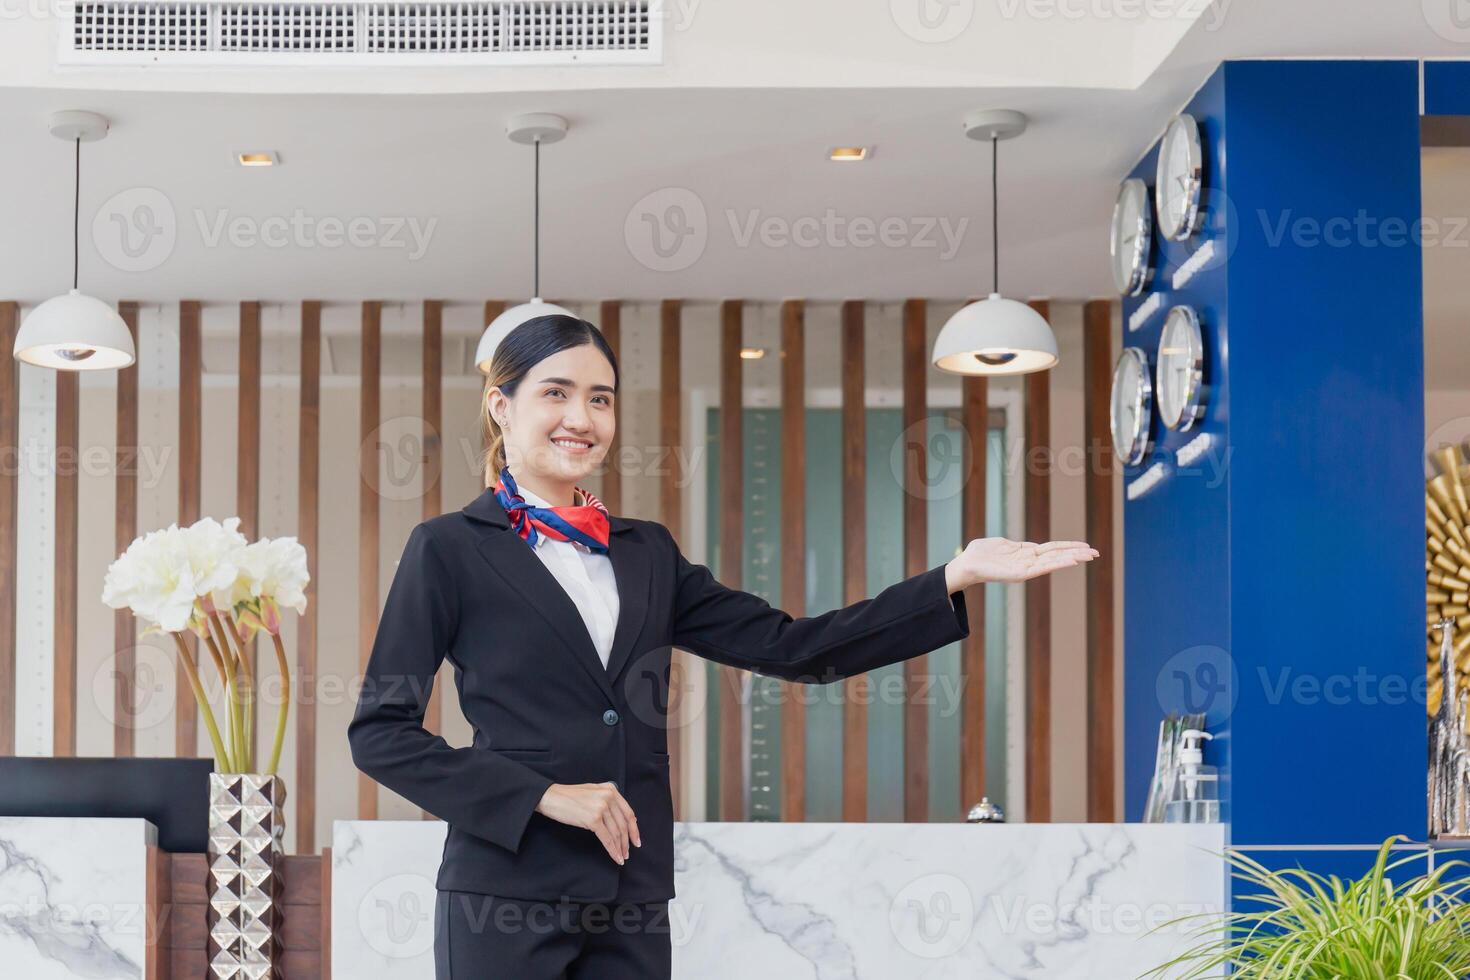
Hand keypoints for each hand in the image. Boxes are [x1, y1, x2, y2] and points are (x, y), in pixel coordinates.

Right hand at [535, 782, 640, 864]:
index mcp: (611, 789)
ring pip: (616, 833)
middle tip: (628, 852)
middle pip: (623, 824)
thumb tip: (620, 818)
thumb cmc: (569, 797)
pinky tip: (615, 857)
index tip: (636, 840)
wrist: (551, 797)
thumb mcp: (593, 791)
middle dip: (627, 841)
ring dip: (620, 848)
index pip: (628, 812)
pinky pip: (607, 839)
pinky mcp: (593, 820)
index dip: (634, 829)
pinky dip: (612, 850)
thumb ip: (607, 800)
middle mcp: (609, 797)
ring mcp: (601, 808)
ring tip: (621, 857)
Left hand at [945, 538, 1098, 590]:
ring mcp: (1026, 568)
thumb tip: (1021, 545)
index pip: (1052, 549)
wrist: (966, 564)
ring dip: (1072, 558)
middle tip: (1096, 553)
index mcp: (1026, 553)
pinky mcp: (1021, 574)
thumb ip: (1014, 545)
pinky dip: (1058, 564)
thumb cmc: (980, 554)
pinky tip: (1071, 561)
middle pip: (1057, 555)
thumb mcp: (1001, 544)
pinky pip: (1042, 568)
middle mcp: (1029, 562)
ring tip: (1089, 556)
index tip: (1085, 545)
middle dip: (1077, 554)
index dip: (1068, 547)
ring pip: (1054, 561)